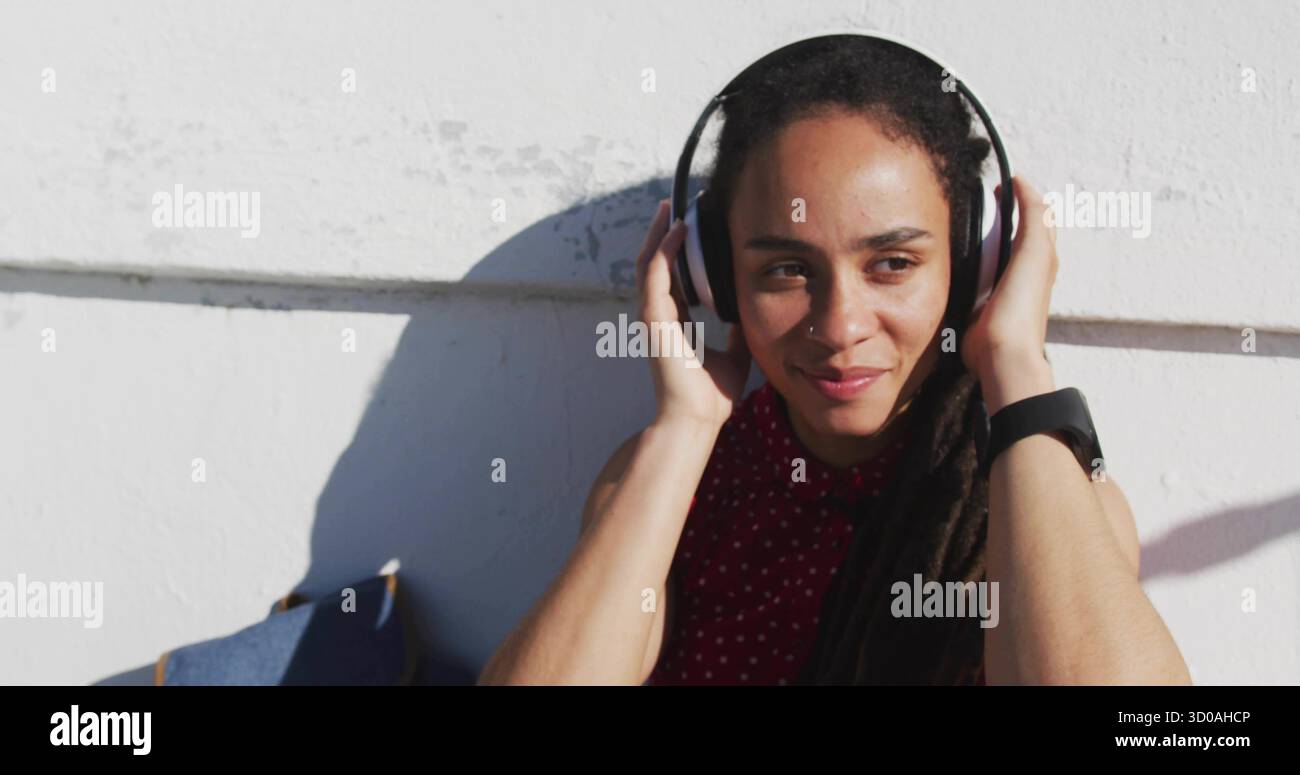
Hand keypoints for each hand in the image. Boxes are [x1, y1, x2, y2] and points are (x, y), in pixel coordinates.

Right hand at [635, 199, 751, 429]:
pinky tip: (676, 229)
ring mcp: (652, 316)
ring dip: (658, 233)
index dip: (679, 250)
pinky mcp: (652, 318)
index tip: (692, 227)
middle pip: (656, 263)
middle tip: (677, 205)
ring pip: (649, 262)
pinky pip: (654, 274)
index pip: (673, 277)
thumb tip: (751, 310)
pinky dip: (663, 249)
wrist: (697, 419)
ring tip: (670, 207)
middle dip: (664, 233)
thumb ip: (737, 331)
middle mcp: (659, 316)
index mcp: (675, 323)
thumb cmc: (712, 395)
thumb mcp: (735, 353)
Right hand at [961, 176, 1057, 385]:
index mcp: (1042, 257)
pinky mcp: (986, 304)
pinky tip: (962, 261)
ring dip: (991, 237)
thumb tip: (1023, 186)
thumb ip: (1033, 217)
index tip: (1002, 182)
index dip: (1024, 195)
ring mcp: (1006, 288)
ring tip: (972, 222)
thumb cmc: (1021, 307)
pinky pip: (981, 274)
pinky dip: (975, 261)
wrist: (1003, 355)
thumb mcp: (1034, 252)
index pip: (1039, 216)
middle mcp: (1028, 272)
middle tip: (988, 198)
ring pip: (1002, 254)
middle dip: (1011, 212)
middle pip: (1023, 233)